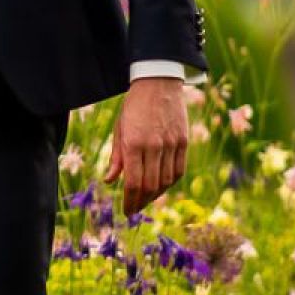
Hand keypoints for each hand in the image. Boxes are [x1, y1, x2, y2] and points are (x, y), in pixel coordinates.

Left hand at [104, 76, 188, 219]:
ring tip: (146, 200)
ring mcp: (171, 144)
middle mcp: (153, 146)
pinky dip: (170, 183)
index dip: (130, 201)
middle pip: (150, 186)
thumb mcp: (119, 129)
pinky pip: (179, 170)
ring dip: (156, 195)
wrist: (158, 83)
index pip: (133, 183)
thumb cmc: (134, 106)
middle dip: (141, 202)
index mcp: (133, 143)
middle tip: (134, 209)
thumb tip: (110, 181)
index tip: (126, 211)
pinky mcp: (183, 141)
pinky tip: (161, 187)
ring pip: (166, 181)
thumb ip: (116, 157)